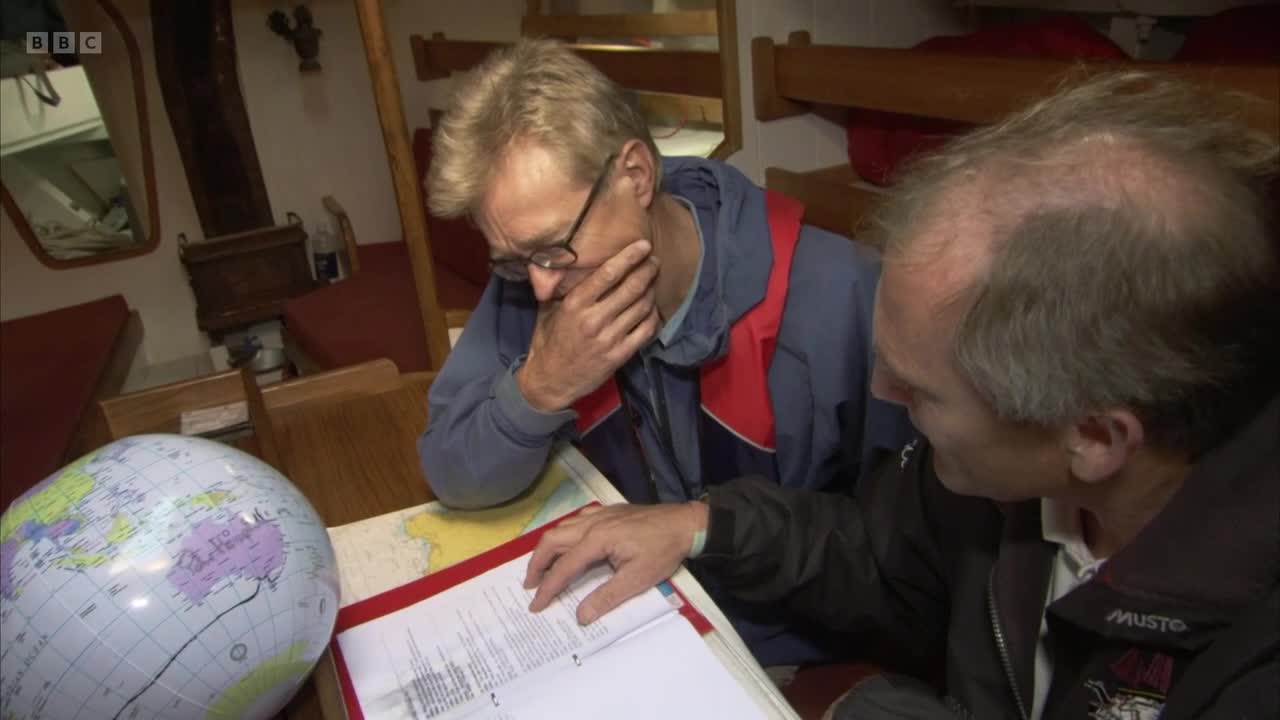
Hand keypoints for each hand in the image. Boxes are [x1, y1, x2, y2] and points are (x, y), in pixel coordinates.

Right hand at [518, 240, 660, 410]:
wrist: (550, 381)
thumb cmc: (548, 340)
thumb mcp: (546, 308)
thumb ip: (556, 284)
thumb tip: (559, 255)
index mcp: (574, 305)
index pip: (608, 274)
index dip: (629, 257)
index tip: (643, 246)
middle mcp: (593, 320)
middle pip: (631, 288)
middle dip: (647, 270)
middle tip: (654, 261)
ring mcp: (609, 339)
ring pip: (642, 307)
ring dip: (651, 291)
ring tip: (652, 283)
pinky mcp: (619, 356)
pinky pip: (646, 331)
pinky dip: (654, 317)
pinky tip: (653, 310)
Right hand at [524, 501, 707, 624]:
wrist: (685, 524)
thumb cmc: (662, 551)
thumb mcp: (637, 579)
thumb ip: (606, 597)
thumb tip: (580, 616)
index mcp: (597, 539)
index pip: (564, 566)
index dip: (548, 587)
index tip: (536, 605)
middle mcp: (592, 523)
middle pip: (553, 540)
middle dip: (537, 563)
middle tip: (530, 585)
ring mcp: (599, 514)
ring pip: (562, 527)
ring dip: (547, 547)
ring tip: (542, 567)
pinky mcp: (608, 511)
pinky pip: (576, 519)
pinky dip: (564, 533)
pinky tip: (568, 543)